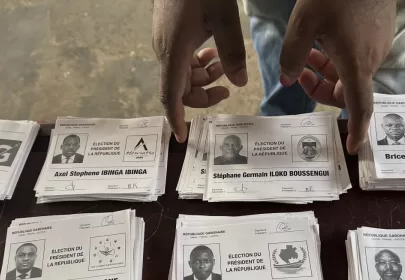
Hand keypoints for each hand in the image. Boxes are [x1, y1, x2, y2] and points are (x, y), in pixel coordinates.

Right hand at [152, 0, 246, 141]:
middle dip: (203, 94)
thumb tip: (239, 84)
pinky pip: (182, 60)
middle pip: (179, 88)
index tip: (183, 137)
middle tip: (228, 88)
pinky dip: (199, 63)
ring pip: (182, 74)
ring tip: (225, 64)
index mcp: (174, 52)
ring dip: (204, 76)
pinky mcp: (169, 33)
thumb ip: (232, 53)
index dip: (175, 119)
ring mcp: (166, 42)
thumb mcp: (224, 18)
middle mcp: (165, 51)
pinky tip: (214, 53)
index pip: (170, 96)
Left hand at [280, 0, 395, 153]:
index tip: (353, 148)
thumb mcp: (303, 26)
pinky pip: (358, 57)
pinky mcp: (379, 33)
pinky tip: (323, 39)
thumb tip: (288, 79)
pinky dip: (338, 57)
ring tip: (306, 51)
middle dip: (321, 89)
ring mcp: (378, 46)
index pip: (360, 107)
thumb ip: (292, 58)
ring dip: (327, 71)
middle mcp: (372, 60)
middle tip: (299, 72)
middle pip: (348, 91)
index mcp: (356, 65)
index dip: (357, 130)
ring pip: (351, 73)